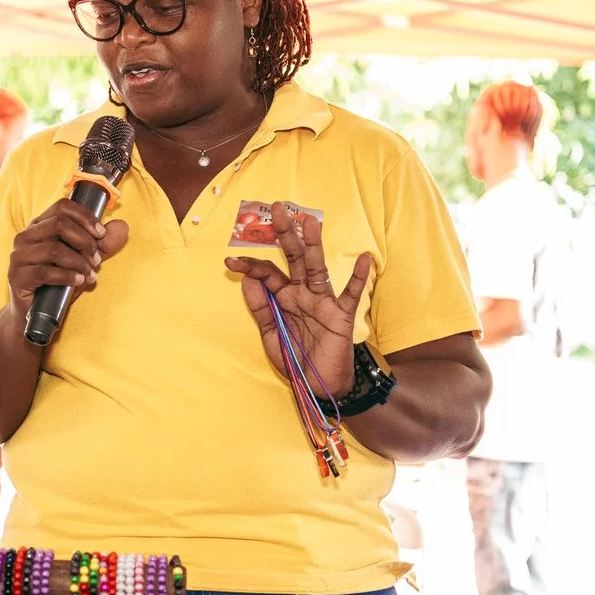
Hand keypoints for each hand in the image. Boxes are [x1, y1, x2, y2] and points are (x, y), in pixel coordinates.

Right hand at [7, 201, 128, 324]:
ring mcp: (19, 256)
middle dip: (85, 241)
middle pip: (59, 224)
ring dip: (79, 262)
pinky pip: (44, 272)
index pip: (62, 207)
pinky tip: (78, 282)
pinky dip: (67, 276)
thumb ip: (103, 244)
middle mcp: (26, 236)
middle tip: (96, 259)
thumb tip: (122, 227)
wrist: (37, 314)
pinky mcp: (17, 276)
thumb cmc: (59, 283)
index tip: (101, 234)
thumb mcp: (85, 260)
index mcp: (40, 226)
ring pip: (54, 249)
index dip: (85, 217)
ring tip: (90, 275)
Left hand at [225, 202, 372, 397]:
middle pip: (294, 258)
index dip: (250, 265)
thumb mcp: (270, 335)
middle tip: (277, 209)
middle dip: (285, 235)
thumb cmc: (296, 358)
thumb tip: (247, 277)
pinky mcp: (342, 316)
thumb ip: (259, 307)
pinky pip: (351, 294)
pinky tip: (364, 259)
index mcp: (284, 298)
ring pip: (317, 268)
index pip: (268, 273)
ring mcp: (323, 302)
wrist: (318, 385)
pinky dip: (358, 278)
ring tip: (310, 222)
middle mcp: (303, 294)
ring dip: (314, 245)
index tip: (230, 261)